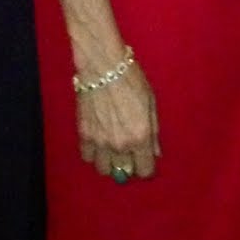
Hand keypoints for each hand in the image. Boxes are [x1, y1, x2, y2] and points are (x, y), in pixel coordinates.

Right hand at [74, 55, 160, 180]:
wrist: (103, 66)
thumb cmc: (131, 79)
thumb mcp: (150, 102)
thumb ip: (154, 131)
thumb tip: (155, 152)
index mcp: (140, 137)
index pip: (145, 171)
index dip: (147, 167)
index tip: (146, 159)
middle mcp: (120, 144)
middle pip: (124, 173)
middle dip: (129, 164)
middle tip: (130, 152)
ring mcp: (100, 142)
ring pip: (104, 170)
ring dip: (110, 162)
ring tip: (113, 149)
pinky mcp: (84, 135)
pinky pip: (87, 157)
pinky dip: (94, 154)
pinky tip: (99, 142)